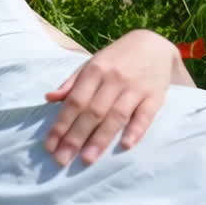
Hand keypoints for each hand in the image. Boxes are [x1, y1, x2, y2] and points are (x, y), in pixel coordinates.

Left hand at [42, 29, 175, 166]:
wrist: (154, 44)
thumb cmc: (117, 59)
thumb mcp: (92, 64)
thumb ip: (72, 82)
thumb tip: (49, 98)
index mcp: (94, 70)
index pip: (74, 102)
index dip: (61, 124)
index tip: (50, 146)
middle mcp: (114, 78)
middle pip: (92, 112)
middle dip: (75, 137)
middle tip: (62, 160)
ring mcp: (135, 87)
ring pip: (116, 116)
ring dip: (101, 139)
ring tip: (87, 159)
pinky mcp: (156, 95)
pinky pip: (146, 114)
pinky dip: (136, 130)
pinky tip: (126, 145)